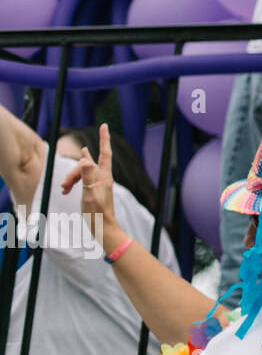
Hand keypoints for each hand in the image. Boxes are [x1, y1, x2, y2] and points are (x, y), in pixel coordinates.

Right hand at [60, 122, 117, 243]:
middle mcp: (103, 177)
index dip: (104, 139)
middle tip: (64, 186)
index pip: (104, 153)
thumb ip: (88, 177)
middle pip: (87, 164)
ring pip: (83, 172)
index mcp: (104, 177)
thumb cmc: (98, 215)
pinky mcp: (94, 189)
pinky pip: (82, 180)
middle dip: (74, 170)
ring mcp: (99, 183)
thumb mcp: (90, 195)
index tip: (104, 125)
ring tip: (64, 189)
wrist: (104, 229)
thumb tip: (87, 159)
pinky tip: (66, 189)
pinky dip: (74, 183)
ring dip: (72, 178)